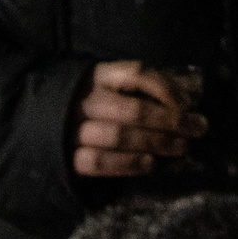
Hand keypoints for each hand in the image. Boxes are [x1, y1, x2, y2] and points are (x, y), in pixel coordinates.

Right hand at [68, 60, 205, 177]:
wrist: (39, 124)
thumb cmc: (90, 103)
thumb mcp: (110, 84)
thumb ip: (142, 87)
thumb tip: (187, 94)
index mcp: (99, 75)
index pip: (136, 74)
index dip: (165, 88)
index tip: (188, 104)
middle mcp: (86, 100)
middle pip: (133, 110)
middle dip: (170, 121)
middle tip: (197, 129)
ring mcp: (75, 129)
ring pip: (119, 136)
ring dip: (156, 143)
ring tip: (181, 148)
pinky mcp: (69, 157)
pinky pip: (101, 163)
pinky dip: (129, 164)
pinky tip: (151, 164)